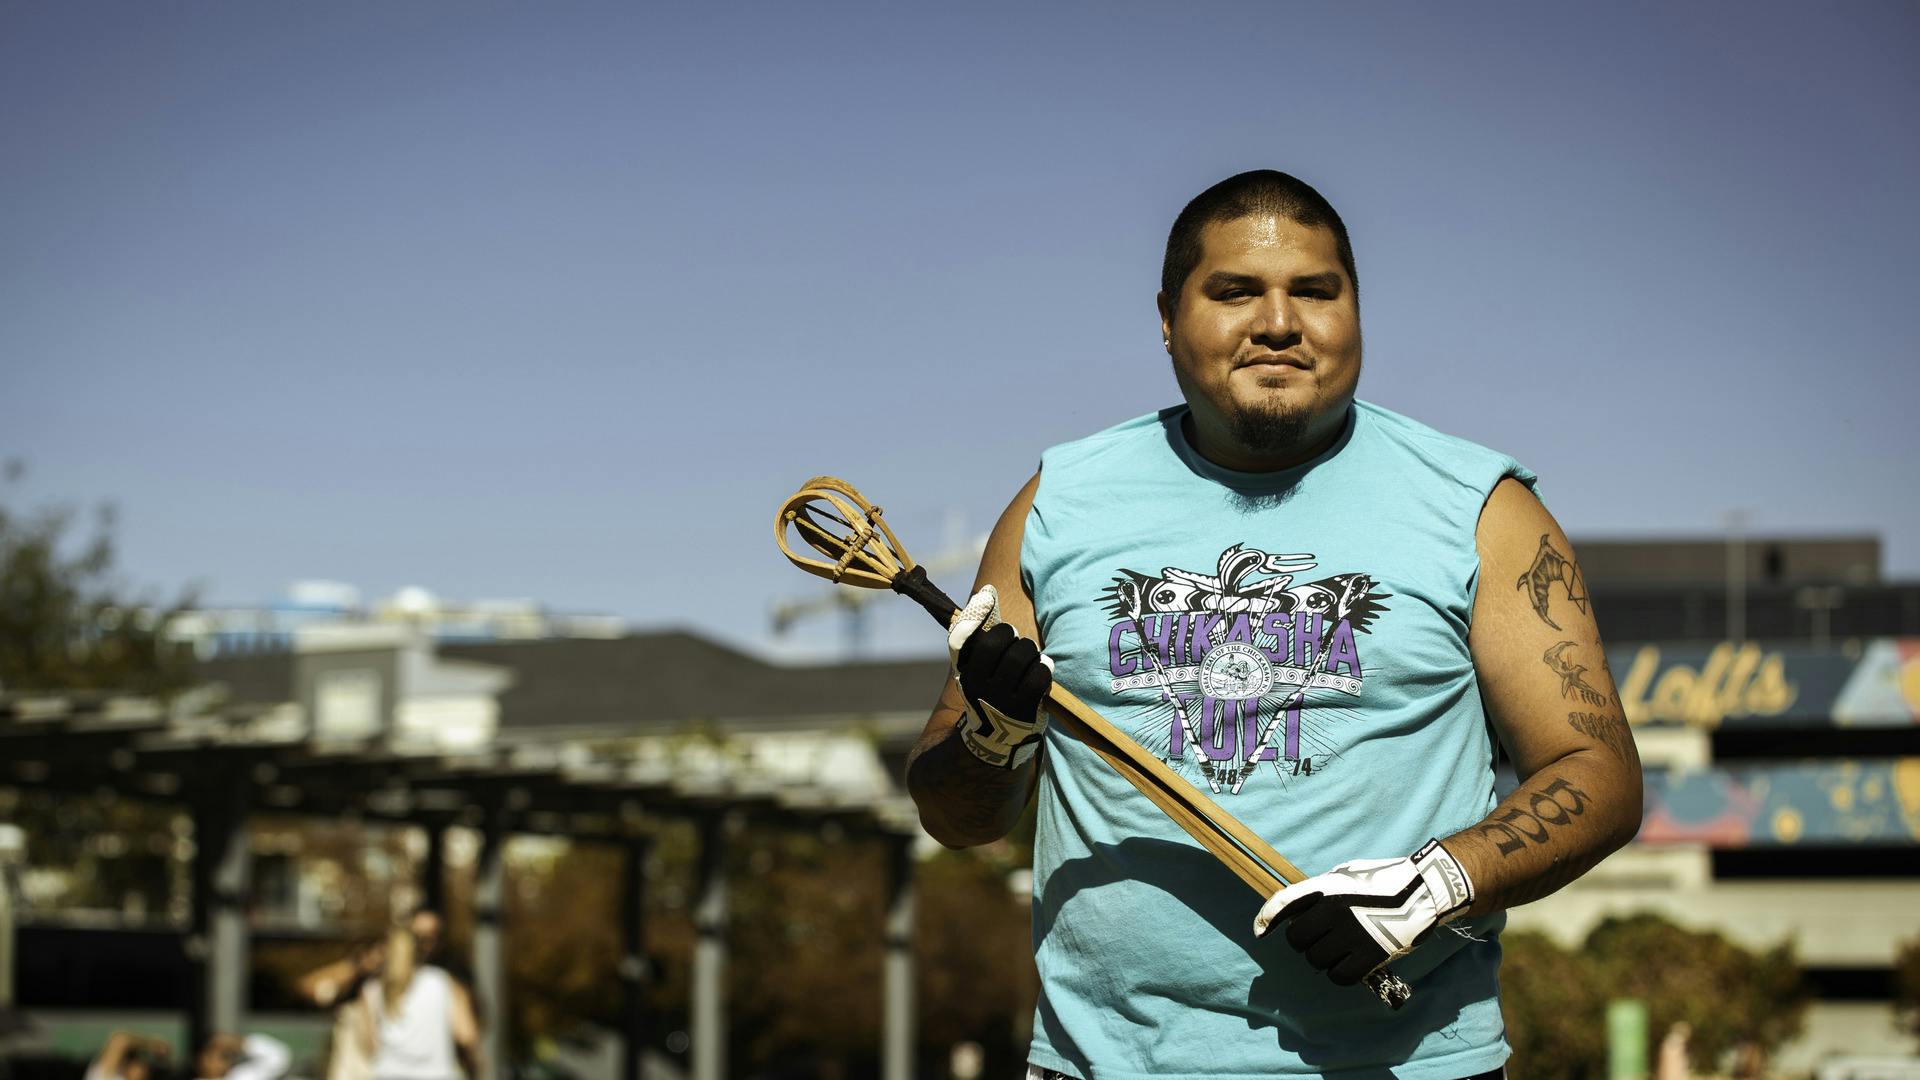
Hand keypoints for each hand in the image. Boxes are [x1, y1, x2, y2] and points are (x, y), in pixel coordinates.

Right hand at [948, 585, 1051, 768]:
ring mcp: (1000, 699)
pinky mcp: (1023, 710)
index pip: (962, 639)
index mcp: (964, 672)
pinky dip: (1043, 669)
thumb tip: (986, 591)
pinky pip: (1039, 676)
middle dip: (1011, 636)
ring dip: (1030, 652)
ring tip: (1030, 657)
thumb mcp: (977, 669)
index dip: (974, 614)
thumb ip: (981, 635)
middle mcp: (978, 685)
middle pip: (997, 642)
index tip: (987, 599)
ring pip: (1021, 656)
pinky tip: (1042, 670)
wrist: (993, 742)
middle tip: (1016, 641)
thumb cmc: (989, 692)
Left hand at [1253, 839, 1473, 986]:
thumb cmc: (1382, 881)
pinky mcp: (1370, 955)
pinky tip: (1348, 965)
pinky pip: (1339, 975)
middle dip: (1304, 942)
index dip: (1266, 918)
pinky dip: (1339, 974)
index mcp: (1326, 887)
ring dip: (1323, 959)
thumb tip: (1299, 912)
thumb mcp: (1346, 876)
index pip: (1284, 902)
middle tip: (1319, 939)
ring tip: (1339, 950)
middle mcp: (1334, 910)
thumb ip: (1321, 891)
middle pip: (1297, 939)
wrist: (1423, 891)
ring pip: (1316, 960)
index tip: (1259, 932)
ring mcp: (1351, 934)